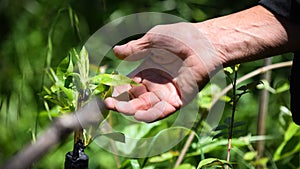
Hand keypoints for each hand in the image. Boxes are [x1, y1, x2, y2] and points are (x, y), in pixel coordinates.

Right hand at [105, 22, 219, 121]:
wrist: (204, 42)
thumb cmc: (180, 37)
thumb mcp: (152, 40)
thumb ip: (135, 49)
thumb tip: (115, 51)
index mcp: (148, 71)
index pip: (128, 85)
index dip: (118, 89)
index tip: (106, 92)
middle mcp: (155, 85)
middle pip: (135, 99)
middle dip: (121, 102)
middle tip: (108, 104)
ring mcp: (166, 94)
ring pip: (145, 107)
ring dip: (131, 110)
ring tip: (118, 108)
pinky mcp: (178, 100)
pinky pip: (162, 111)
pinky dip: (150, 114)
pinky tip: (137, 115)